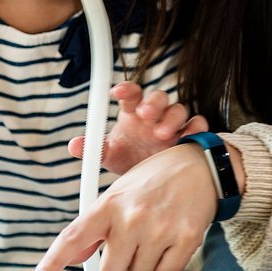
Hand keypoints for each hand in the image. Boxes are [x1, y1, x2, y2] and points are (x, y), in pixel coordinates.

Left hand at [31, 143, 217, 270]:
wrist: (198, 165)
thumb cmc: (155, 179)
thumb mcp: (119, 194)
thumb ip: (96, 227)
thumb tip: (74, 257)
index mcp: (109, 203)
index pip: (73, 237)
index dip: (52, 261)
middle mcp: (131, 217)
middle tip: (127, 254)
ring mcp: (159, 229)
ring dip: (144, 265)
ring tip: (153, 238)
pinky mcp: (185, 239)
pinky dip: (167, 265)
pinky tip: (169, 242)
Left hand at [68, 81, 208, 174]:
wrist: (152, 181)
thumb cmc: (130, 160)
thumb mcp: (110, 156)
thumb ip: (94, 149)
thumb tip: (74, 145)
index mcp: (133, 114)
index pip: (131, 94)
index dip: (126, 89)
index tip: (116, 92)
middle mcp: (155, 116)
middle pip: (158, 97)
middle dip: (152, 103)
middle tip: (145, 114)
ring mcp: (173, 124)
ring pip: (178, 109)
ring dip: (171, 118)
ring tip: (162, 134)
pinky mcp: (189, 137)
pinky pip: (197, 125)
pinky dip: (195, 129)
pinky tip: (187, 139)